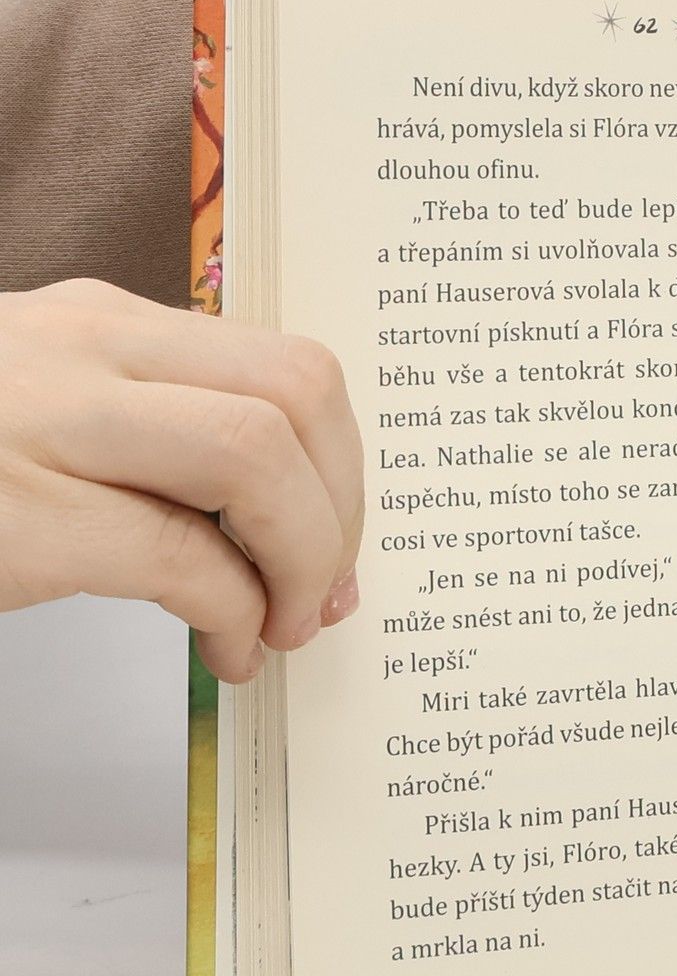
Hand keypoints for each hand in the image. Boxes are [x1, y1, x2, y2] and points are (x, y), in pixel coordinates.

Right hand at [0, 280, 363, 682]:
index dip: (345, 466)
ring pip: (257, 460)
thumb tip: (292, 522)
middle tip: (323, 590)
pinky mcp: (23, 516)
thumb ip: (159, 433)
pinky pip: (186, 559)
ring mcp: (48, 424)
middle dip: (342, 509)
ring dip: (301, 559)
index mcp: (105, 323)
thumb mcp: (55, 410)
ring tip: (280, 624)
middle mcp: (85, 351)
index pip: (289, 369)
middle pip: (297, 398)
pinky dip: (236, 617)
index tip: (341, 539)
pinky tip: (227, 653)